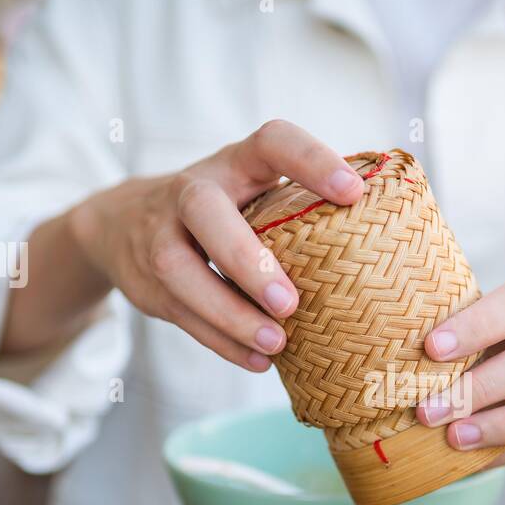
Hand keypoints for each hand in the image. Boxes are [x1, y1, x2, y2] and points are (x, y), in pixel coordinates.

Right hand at [67, 120, 363, 370]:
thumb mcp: (250, 192)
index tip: (353, 192)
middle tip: (290, 302)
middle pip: (206, 212)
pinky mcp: (148, 283)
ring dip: (231, 313)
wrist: (120, 224)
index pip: (272, 143)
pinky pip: (182, 315)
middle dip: (246, 259)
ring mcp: (159, 236)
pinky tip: (259, 362)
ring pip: (183, 273)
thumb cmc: (223, 211)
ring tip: (277, 343)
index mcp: (234, 164)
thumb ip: (296, 208)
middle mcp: (190, 192)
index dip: (311, 160)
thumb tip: (384, 244)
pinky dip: (222, 343)